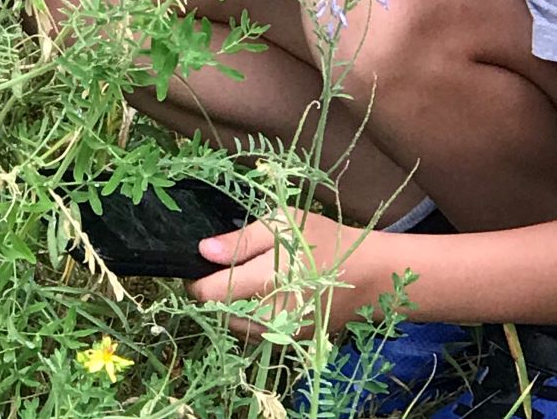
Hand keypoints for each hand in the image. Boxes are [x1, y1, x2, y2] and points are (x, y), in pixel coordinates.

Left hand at [187, 210, 399, 338]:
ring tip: (243, 277)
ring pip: (233, 325)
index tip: (200, 261)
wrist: (369, 275)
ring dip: (228, 305)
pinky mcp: (290, 341)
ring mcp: (279, 334)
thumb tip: (202, 250)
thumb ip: (239, 240)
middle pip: (216, 312)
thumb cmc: (322, 240)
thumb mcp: (281, 223)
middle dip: (211, 290)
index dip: (195, 278)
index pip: (206, 294)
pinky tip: (261, 293)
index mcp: (263, 282)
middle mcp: (267, 315)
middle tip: (223, 265)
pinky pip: (254, 331)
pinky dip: (248, 315)